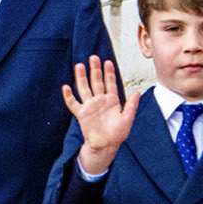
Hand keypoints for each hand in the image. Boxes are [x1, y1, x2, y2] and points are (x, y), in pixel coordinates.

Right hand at [64, 56, 139, 175]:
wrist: (106, 146)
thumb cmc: (117, 134)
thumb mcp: (127, 119)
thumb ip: (131, 106)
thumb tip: (136, 92)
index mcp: (112, 101)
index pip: (110, 83)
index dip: (109, 73)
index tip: (108, 62)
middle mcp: (100, 100)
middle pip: (96, 82)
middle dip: (95, 70)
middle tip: (93, 57)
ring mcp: (90, 106)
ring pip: (84, 88)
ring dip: (82, 77)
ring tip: (79, 66)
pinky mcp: (81, 114)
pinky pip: (73, 103)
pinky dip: (69, 96)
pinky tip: (66, 87)